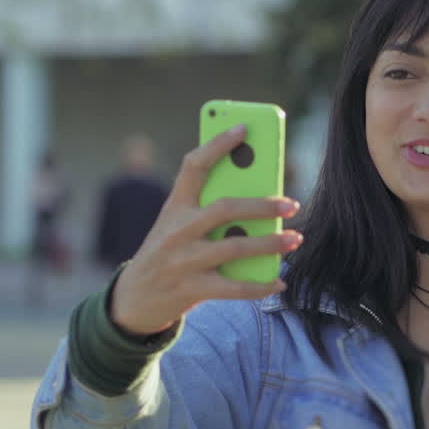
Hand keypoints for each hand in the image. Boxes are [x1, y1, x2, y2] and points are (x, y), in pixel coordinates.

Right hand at [108, 125, 303, 335]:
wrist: (133, 300)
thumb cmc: (168, 254)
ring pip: (235, 246)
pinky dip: (260, 286)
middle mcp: (177, 230)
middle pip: (225, 208)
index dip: (217, 144)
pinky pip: (234, 287)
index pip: (193, 166)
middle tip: (292, 205)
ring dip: (270, 243)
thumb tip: (262, 202)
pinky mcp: (191, 289)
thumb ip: (209, 213)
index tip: (244, 128)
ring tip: (296, 239)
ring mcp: (183, 260)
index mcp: (175, 207)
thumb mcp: (177, 226)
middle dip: (263, 205)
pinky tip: (280, 282)